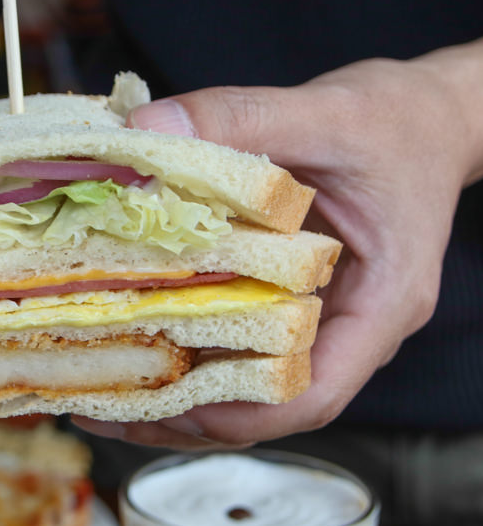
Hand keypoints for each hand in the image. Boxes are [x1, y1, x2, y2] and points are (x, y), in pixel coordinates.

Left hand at [76, 52, 482, 448]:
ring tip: (101, 384)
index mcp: (382, 301)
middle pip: (268, 403)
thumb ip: (240, 115)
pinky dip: (188, 347)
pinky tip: (132, 335)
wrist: (425, 115)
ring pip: (248, 382)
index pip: (316, 391)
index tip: (166, 403)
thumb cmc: (396, 118)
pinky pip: (240, 340)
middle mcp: (349, 327)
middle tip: (102, 407)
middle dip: (185, 414)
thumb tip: (147, 131)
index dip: (240, 411)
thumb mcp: (324, 111)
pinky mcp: (289, 299)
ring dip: (177, 390)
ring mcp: (319, 319)